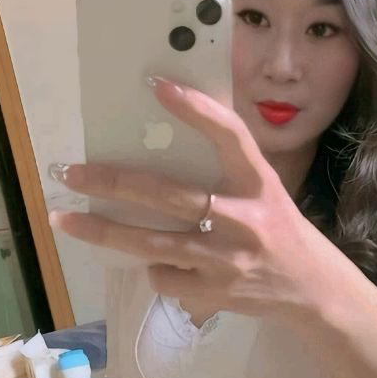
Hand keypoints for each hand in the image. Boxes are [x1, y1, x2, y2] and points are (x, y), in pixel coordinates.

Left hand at [48, 75, 327, 320]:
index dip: (196, 109)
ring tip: (64, 219)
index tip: (157, 86)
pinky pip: (164, 276)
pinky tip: (157, 263)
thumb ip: (225, 165)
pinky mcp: (215, 291)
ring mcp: (227, 260)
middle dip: (113, 182)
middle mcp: (244, 219)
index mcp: (258, 183)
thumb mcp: (263, 188)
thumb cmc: (278, 229)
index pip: (230, 135)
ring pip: (152, 243)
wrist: (311, 289)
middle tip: (72, 171)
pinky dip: (154, 268)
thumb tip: (170, 125)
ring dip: (103, 231)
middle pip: (168, 196)